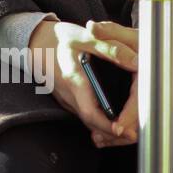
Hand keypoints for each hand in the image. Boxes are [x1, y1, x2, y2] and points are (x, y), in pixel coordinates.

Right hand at [28, 19, 137, 142]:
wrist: (35, 41)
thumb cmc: (59, 38)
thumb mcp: (85, 37)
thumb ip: (111, 49)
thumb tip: (136, 61)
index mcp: (74, 80)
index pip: (90, 112)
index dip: (107, 126)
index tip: (124, 131)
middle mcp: (68, 94)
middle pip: (91, 123)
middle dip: (112, 133)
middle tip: (134, 135)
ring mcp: (66, 99)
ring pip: (87, 121)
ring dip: (106, 129)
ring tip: (128, 130)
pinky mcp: (66, 99)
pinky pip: (83, 115)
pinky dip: (98, 122)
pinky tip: (112, 120)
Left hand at [107, 30, 172, 146]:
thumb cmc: (162, 44)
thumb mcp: (136, 35)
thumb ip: (112, 32)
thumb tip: (92, 27)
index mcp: (154, 80)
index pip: (141, 103)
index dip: (129, 117)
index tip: (116, 129)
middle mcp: (163, 97)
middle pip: (142, 122)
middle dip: (121, 134)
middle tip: (99, 139)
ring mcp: (167, 106)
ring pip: (147, 127)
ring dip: (127, 136)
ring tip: (102, 140)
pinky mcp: (167, 110)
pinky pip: (151, 123)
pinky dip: (135, 130)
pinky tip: (119, 135)